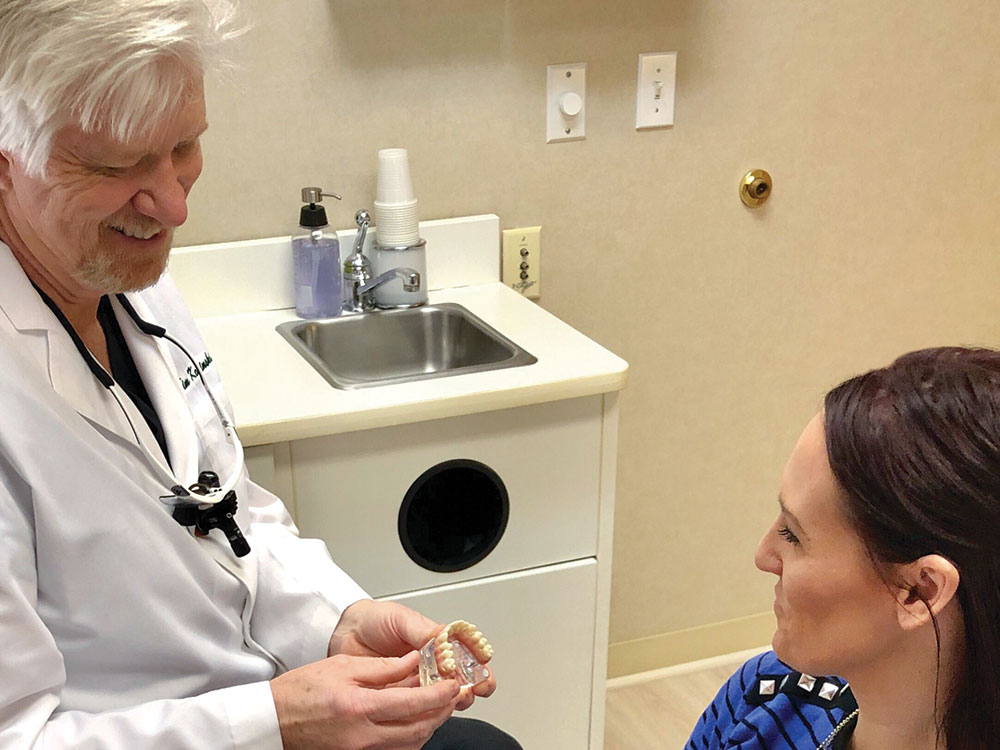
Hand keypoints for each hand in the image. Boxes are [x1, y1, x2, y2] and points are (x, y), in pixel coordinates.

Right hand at [271, 650, 459, 749]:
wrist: (271, 721)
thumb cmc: (299, 692)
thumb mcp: (342, 666)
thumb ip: (383, 667)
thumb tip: (414, 661)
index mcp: (359, 707)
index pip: (413, 703)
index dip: (439, 694)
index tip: (453, 685)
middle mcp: (362, 736)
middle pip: (418, 728)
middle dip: (441, 711)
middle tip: (451, 694)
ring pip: (410, 744)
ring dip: (428, 725)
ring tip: (436, 705)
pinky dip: (410, 737)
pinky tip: (413, 721)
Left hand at [328, 600, 497, 709]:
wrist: (344, 633)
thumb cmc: (374, 620)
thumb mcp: (401, 619)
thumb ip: (423, 631)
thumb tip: (446, 640)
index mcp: (437, 643)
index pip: (466, 656)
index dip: (479, 664)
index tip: (483, 669)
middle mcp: (430, 666)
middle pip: (460, 682)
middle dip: (470, 688)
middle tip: (468, 689)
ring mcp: (415, 684)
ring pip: (441, 699)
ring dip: (449, 702)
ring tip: (449, 699)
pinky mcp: (398, 698)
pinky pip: (416, 709)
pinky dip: (425, 712)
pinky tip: (428, 709)